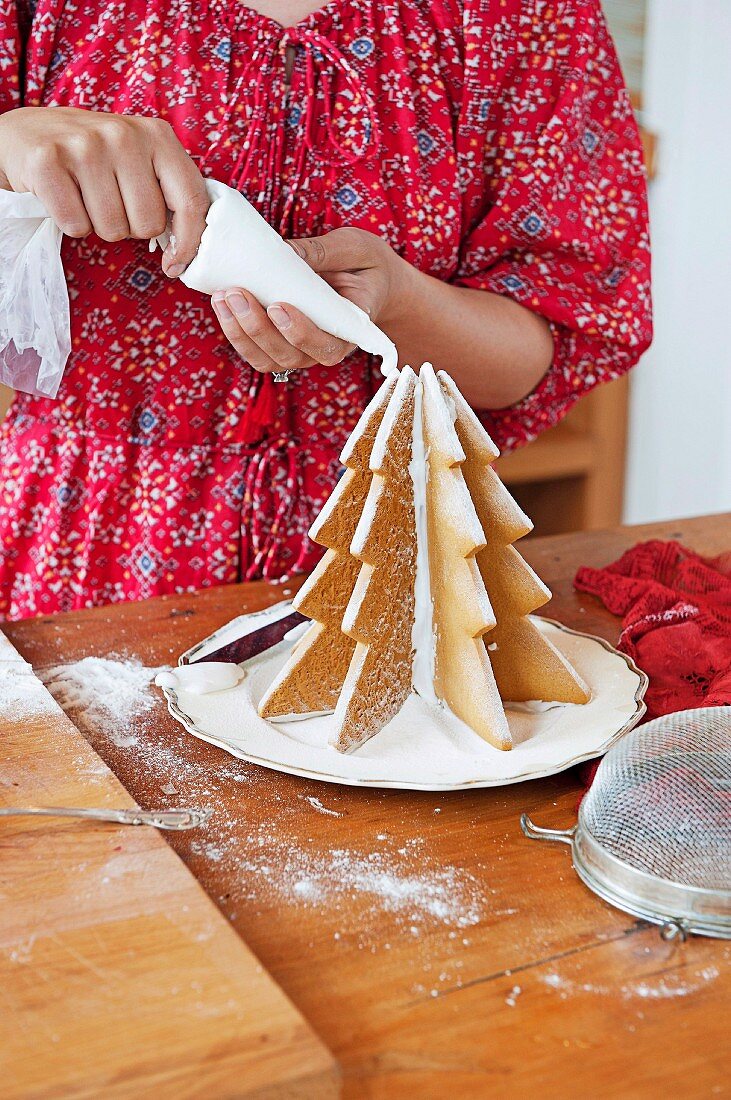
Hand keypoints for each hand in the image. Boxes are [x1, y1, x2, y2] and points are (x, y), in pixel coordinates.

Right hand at [0, 106, 208, 275]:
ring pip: (112, 229)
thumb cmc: (93, 157)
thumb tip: (187, 247)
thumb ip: (168, 191)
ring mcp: (84, 145)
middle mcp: (123, 134)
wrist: (25, 135)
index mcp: (157, 134)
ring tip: (85, 196)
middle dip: (130, 227)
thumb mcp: (138, 160)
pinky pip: (76, 226)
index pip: (191, 200)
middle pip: (148, 224)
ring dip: (98, 225)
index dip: (188, 243)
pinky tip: (63, 195)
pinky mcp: (47, 161)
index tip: (175, 263)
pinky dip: (70, 223)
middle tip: (110, 202)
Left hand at [212, 227, 414, 373]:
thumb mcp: (355, 249)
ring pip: (266, 360)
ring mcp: (300, 351)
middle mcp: (324, 349)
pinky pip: (254, 350)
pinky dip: (235, 332)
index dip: (300, 333)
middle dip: (258, 328)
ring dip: (240, 332)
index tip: (278, 307)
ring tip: (223, 297)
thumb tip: (285, 250)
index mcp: (350, 332)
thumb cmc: (365, 265)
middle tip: (236, 293)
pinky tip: (221, 303)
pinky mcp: (280, 345)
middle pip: (288, 356)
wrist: (369, 281)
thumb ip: (325, 251)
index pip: (326, 347)